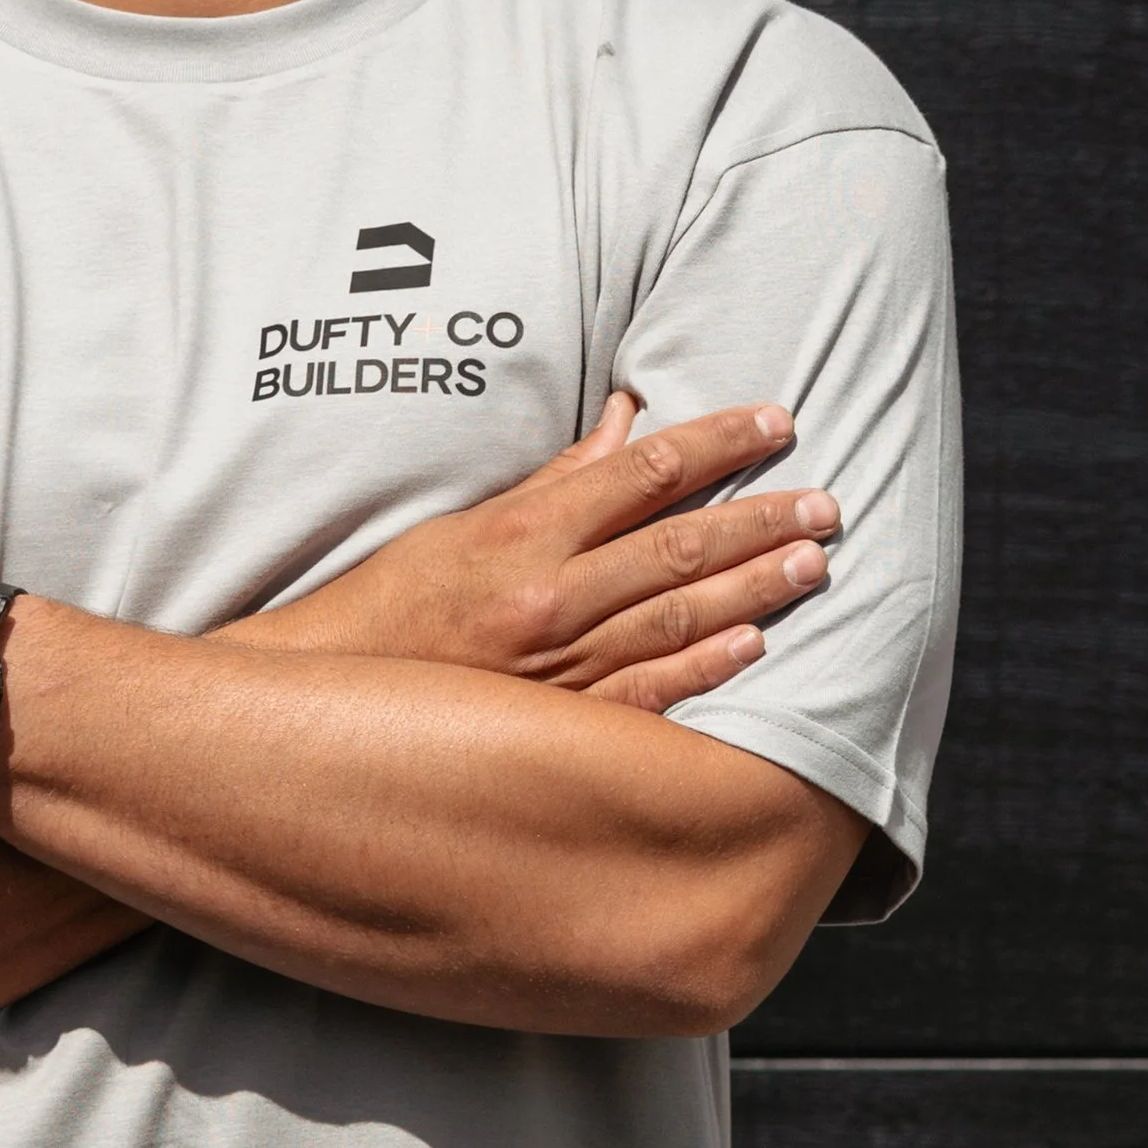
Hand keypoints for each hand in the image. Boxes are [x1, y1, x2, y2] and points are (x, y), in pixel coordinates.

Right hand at [220, 395, 836, 712]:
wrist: (319, 698)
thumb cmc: (392, 604)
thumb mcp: (465, 525)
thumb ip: (555, 480)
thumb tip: (626, 422)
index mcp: (524, 533)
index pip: (643, 472)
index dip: (718, 442)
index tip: (777, 422)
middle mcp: (547, 595)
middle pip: (678, 543)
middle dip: (762, 518)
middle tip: (828, 502)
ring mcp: (556, 666)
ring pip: (676, 616)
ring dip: (754, 588)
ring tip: (816, 564)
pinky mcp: (556, 725)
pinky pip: (644, 697)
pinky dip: (703, 670)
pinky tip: (754, 647)